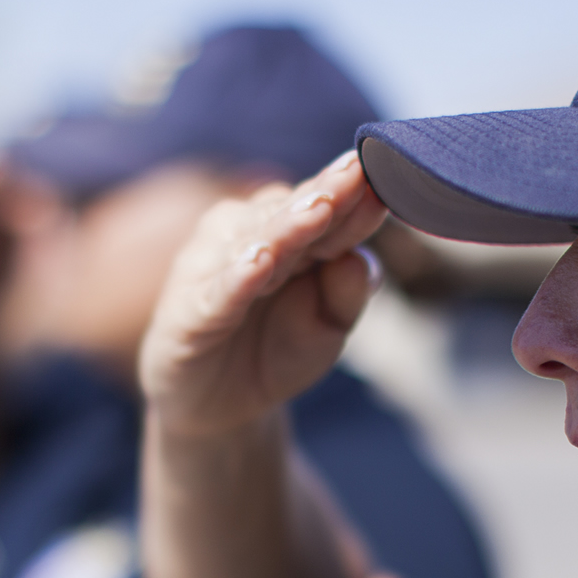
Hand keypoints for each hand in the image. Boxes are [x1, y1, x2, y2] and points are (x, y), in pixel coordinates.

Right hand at [139, 151, 385, 436]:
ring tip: (318, 209)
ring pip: (256, 240)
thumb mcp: (328, 328)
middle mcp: (250, 235)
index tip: (387, 172)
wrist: (221, 406)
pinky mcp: (190, 308)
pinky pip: (219, 290)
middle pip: (293, 211)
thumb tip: (360, 258)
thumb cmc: (276, 352)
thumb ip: (348, 294)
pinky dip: (238, 275)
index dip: (357, 194)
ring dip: (286, 225)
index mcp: (292, 233)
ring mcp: (216, 267)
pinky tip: (259, 262)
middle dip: (326, 193)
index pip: (329, 208)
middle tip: (355, 173)